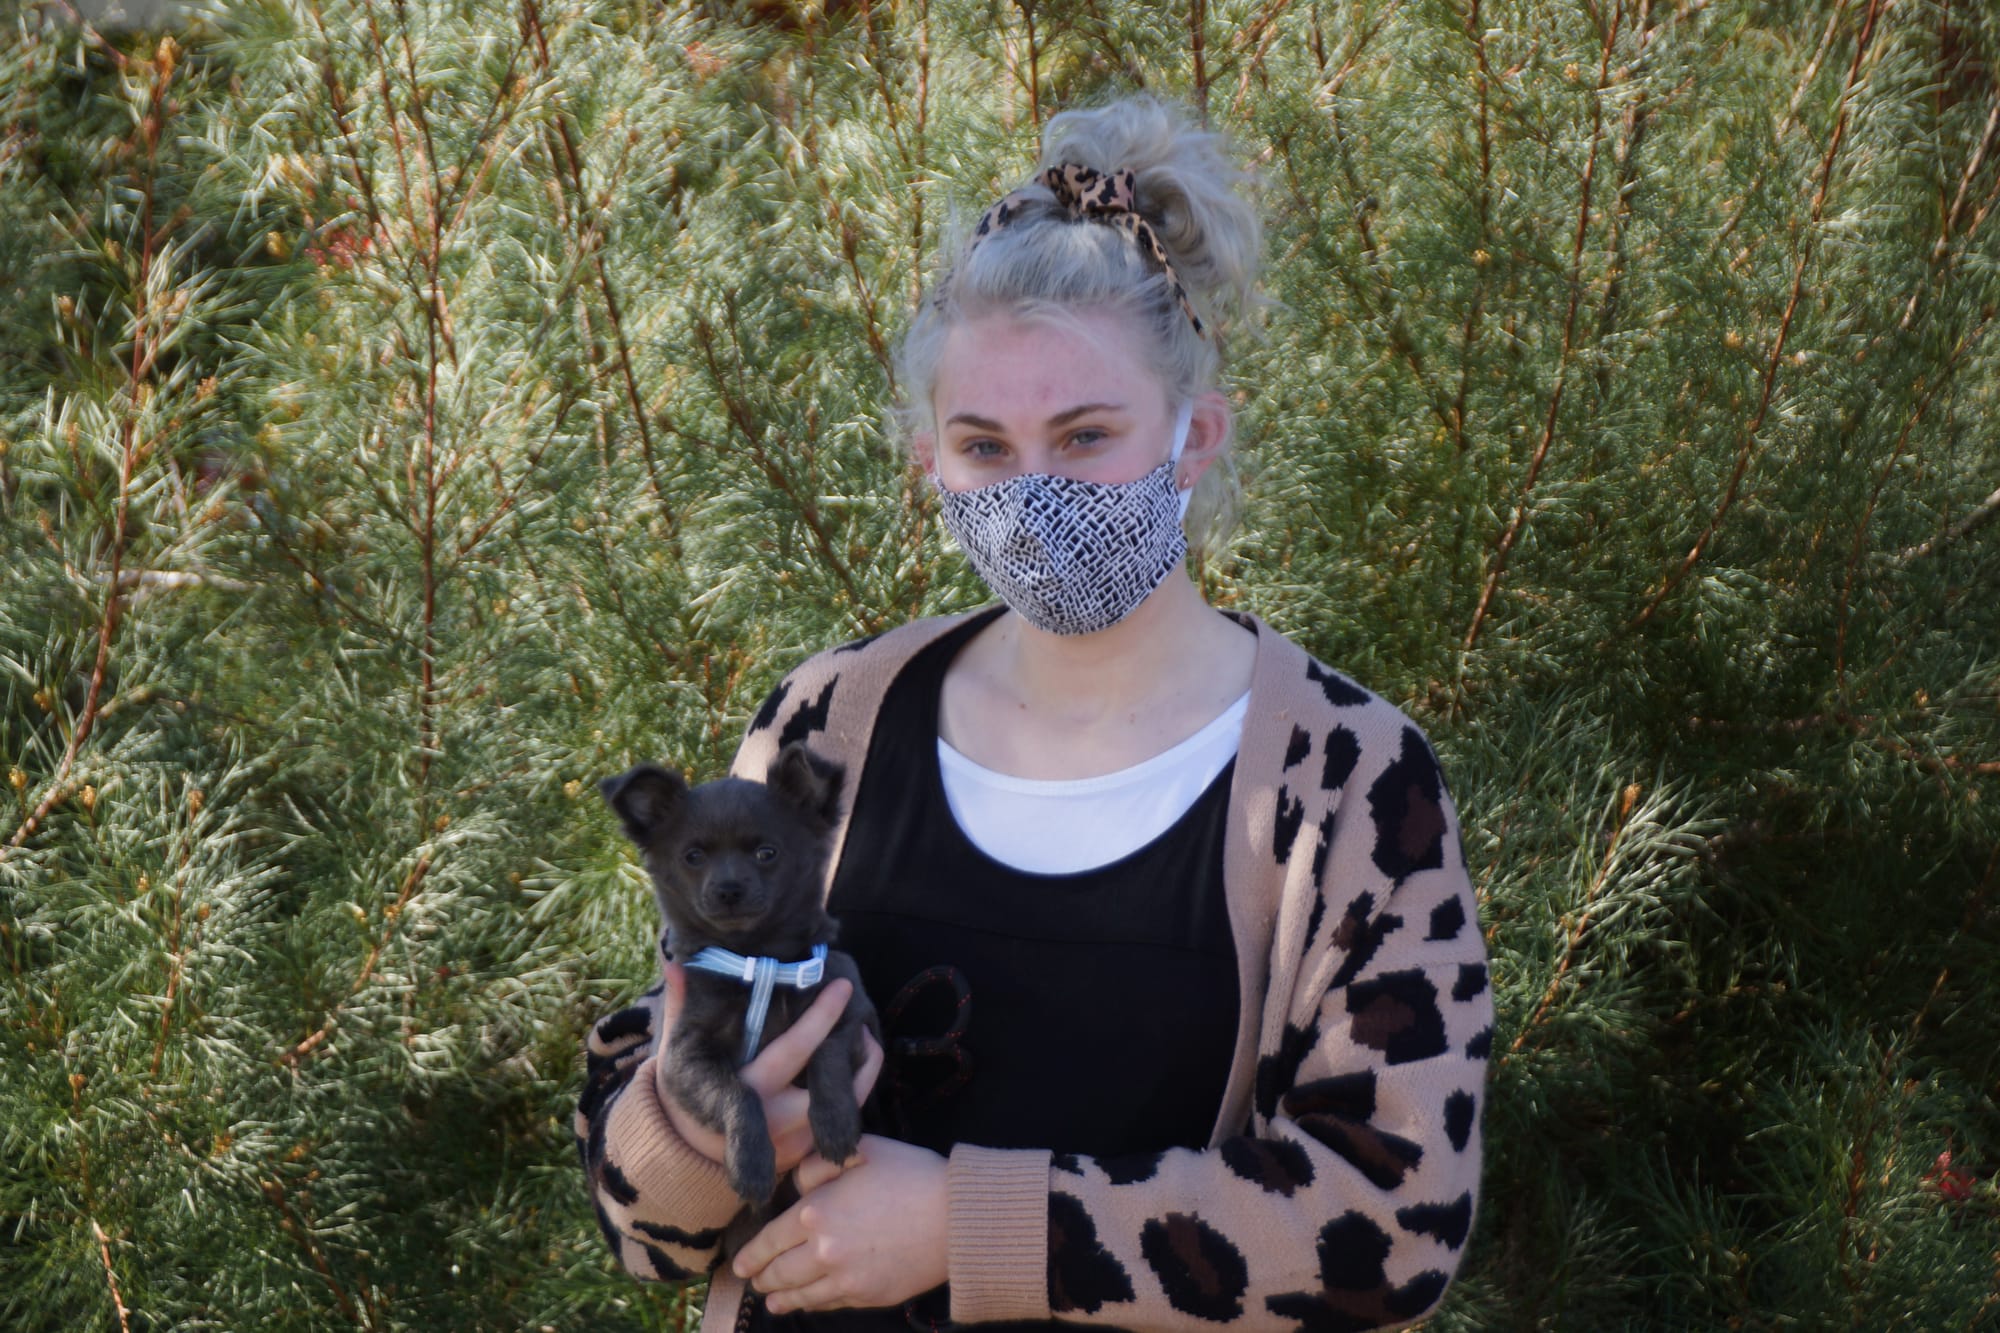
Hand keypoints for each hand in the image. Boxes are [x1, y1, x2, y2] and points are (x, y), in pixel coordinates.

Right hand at [654, 961, 883, 1174]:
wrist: (686, 1152)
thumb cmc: (687, 1092)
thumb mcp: (681, 1052)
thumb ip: (681, 1009)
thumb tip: (675, 965)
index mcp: (748, 1090)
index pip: (795, 1049)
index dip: (822, 1016)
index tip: (843, 987)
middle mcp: (775, 1121)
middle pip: (830, 1085)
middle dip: (855, 1052)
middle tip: (862, 1017)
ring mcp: (792, 1143)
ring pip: (843, 1108)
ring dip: (860, 1074)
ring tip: (863, 1040)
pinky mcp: (803, 1156)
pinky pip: (838, 1125)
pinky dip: (850, 1096)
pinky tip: (851, 1070)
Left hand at [732, 1135, 948, 1313]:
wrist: (955, 1218)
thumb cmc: (911, 1175)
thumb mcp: (862, 1150)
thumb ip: (820, 1163)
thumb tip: (797, 1183)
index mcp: (816, 1211)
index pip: (771, 1239)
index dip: (752, 1254)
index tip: (740, 1263)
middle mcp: (823, 1249)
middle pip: (780, 1271)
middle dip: (762, 1277)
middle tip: (752, 1280)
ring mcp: (844, 1277)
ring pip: (800, 1294)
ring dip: (780, 1297)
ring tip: (771, 1300)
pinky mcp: (867, 1295)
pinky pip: (828, 1303)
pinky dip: (810, 1305)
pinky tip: (803, 1305)